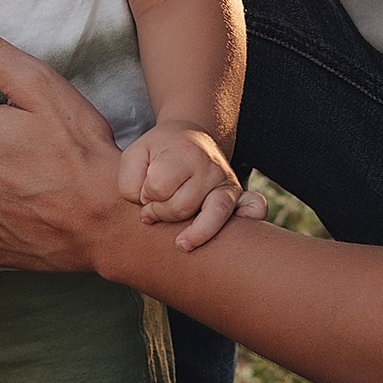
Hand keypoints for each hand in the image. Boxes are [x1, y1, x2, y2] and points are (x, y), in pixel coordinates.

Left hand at [118, 123, 262, 252]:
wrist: (188, 137)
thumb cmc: (158, 152)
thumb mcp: (135, 157)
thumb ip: (128, 182)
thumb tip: (147, 210)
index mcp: (182, 152)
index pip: (158, 188)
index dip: (143, 195)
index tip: (142, 192)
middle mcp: (209, 166)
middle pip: (181, 207)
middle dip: (160, 214)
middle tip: (152, 209)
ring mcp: (226, 181)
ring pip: (212, 216)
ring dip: (191, 232)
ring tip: (181, 245)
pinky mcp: (237, 195)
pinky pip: (253, 207)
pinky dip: (250, 216)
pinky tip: (241, 225)